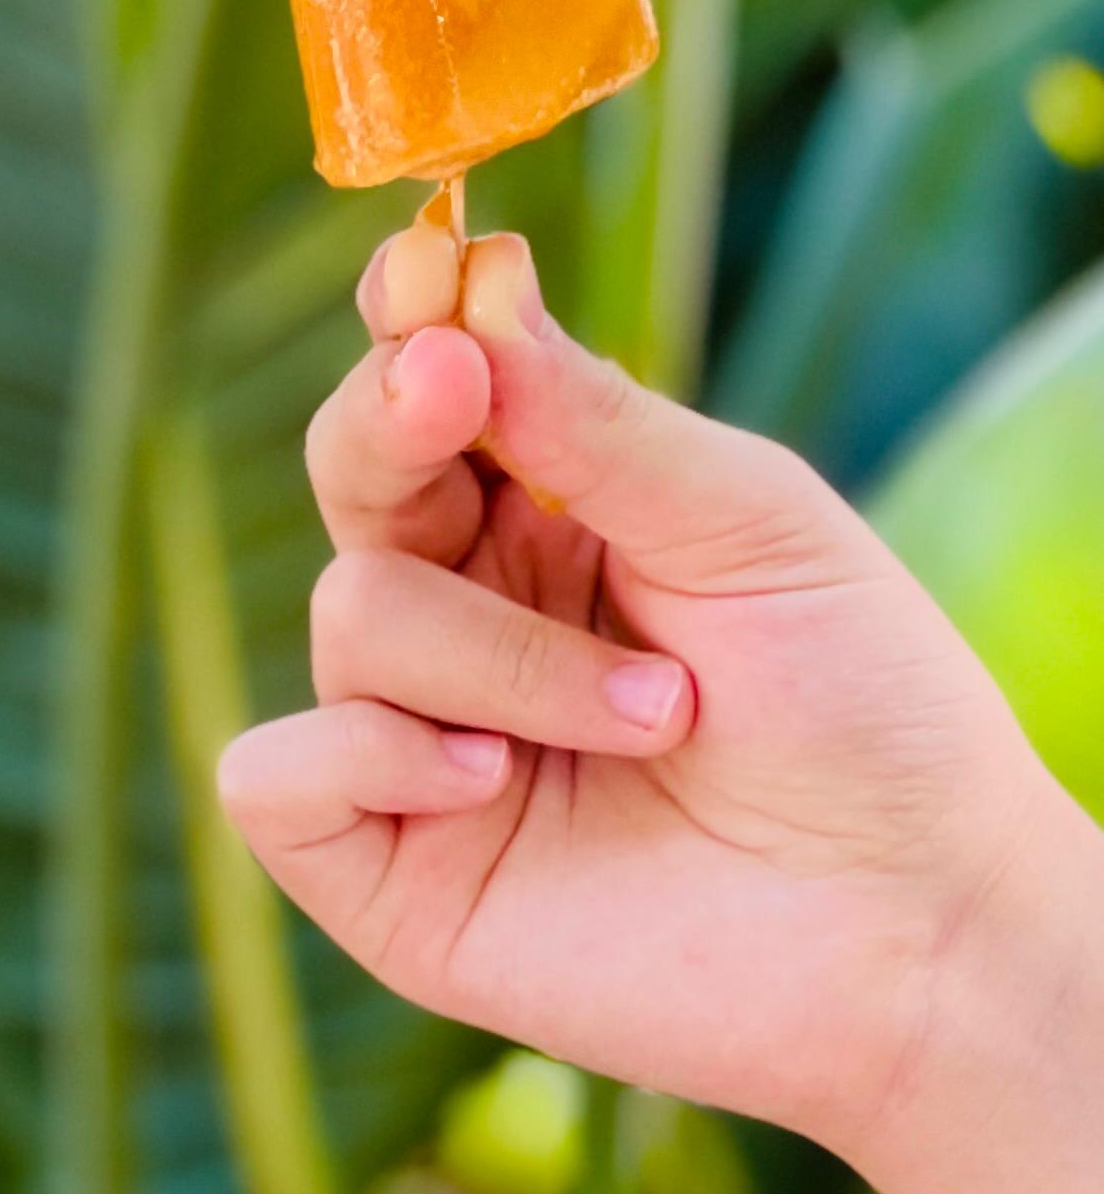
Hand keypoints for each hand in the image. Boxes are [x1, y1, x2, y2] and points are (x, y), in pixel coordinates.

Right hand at [218, 224, 1103, 1193]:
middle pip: (348, 467)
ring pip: (347, 613)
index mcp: (542, 512)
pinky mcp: (387, 871)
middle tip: (456, 392)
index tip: (424, 267)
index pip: (426, 387)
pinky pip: (275, 775)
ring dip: (503, 655)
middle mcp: (466, 610)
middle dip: (392, 420)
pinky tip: (493, 782)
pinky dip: (368, 756)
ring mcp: (417, 739)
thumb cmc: (860, 708)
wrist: (919, 926)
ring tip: (655, 717)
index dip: (405, 321)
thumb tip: (472, 284)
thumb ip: (594, 419)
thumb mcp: (745, 521)